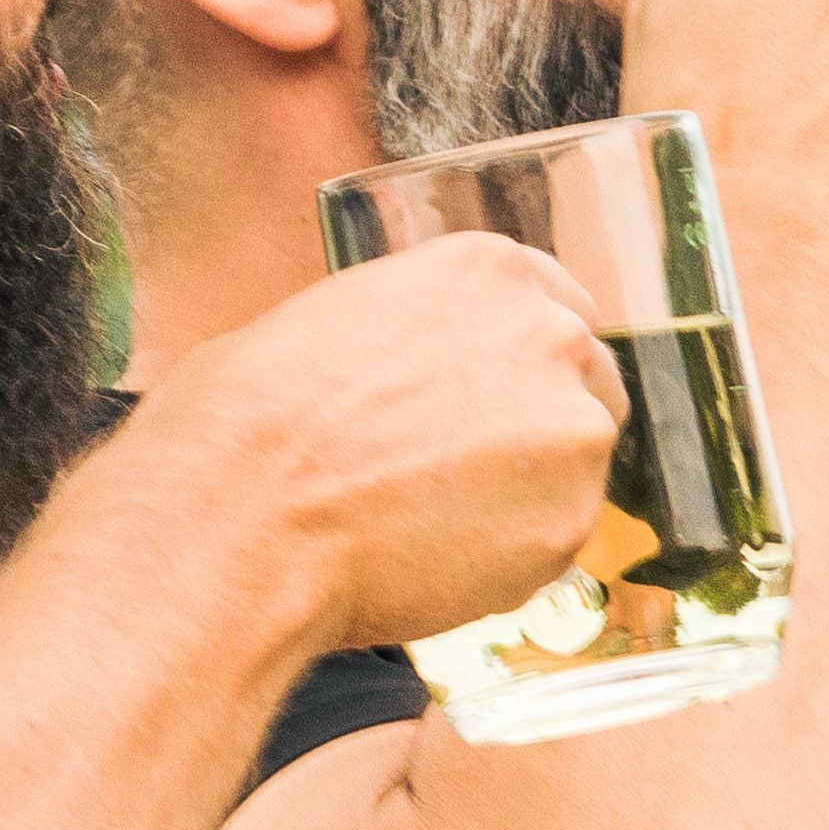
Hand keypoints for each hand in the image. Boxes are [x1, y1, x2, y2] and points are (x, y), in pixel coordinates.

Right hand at [136, 229, 625, 660]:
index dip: (528, 362)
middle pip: (585, 385)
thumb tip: (419, 374)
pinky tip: (431, 557)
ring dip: (524, 494)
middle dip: (538, 426)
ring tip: (424, 520)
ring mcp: (572, 431)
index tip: (505, 395)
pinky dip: (508, 557)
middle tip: (465, 471)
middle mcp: (552, 337)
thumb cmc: (247, 419)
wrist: (243, 514)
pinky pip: (551, 541)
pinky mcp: (568, 522)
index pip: (558, 309)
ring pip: (573, 470)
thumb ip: (413, 338)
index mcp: (491, 271)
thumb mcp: (328, 322)